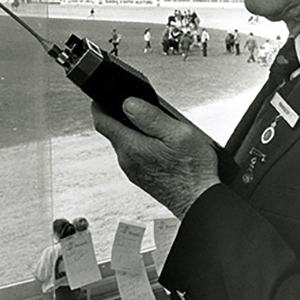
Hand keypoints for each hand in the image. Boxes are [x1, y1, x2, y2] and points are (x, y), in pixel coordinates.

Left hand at [92, 98, 219, 218]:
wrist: (199, 202)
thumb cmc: (193, 171)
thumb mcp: (177, 134)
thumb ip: (150, 117)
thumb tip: (128, 103)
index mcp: (131, 146)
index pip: (102, 121)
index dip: (100, 105)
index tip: (101, 97)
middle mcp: (127, 160)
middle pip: (115, 131)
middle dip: (124, 117)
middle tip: (142, 108)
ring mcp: (133, 171)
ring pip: (126, 143)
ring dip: (136, 132)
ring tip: (158, 127)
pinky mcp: (142, 177)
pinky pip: (135, 155)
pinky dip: (143, 145)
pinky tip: (161, 145)